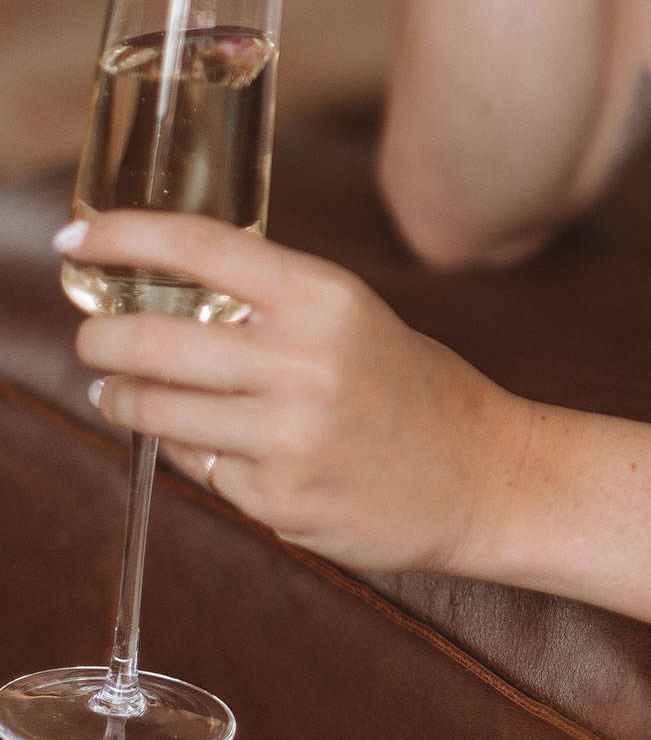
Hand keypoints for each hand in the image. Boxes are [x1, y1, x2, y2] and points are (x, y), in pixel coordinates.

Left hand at [65, 212, 536, 574]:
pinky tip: (215, 445)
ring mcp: (290, 439)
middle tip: (92, 338)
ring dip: (124, 399)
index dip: (123, 237)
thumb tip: (162, 289)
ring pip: (159, 413)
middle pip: (153, 340)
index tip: (76, 237)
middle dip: (100, 339)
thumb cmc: (413, 387)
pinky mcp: (280, 502)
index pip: (199, 247)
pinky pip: (201, 469)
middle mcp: (304, 362)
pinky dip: (194, 453)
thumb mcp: (351, 318)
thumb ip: (268, 303)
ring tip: (119, 390)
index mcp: (325, 298)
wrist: (484, 476)